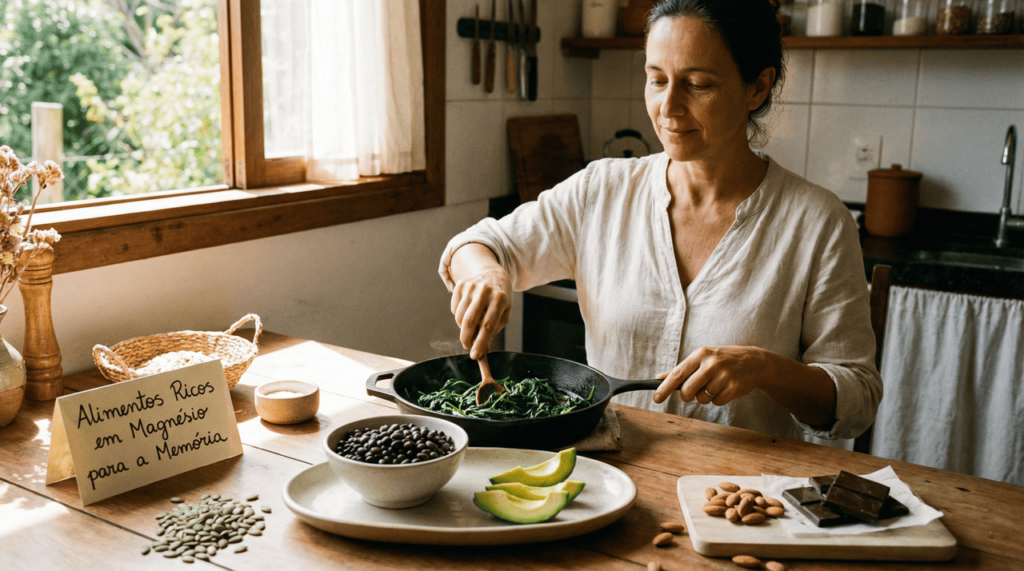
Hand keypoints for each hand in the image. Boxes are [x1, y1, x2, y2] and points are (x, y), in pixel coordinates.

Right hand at [451, 268, 511, 359]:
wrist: (494, 274)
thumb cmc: (500, 300)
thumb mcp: (504, 314)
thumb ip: (493, 331)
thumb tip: (481, 350)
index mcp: (499, 299)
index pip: (488, 325)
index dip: (480, 342)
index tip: (474, 356)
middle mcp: (485, 291)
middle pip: (470, 321)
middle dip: (466, 339)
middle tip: (467, 346)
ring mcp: (472, 286)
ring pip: (460, 316)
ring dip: (463, 328)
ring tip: (472, 326)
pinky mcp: (461, 284)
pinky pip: (455, 309)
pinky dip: (459, 316)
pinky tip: (468, 311)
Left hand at [652, 346, 768, 405]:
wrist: (753, 361)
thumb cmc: (722, 360)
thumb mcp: (702, 358)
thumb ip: (682, 369)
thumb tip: (659, 377)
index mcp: (700, 354)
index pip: (678, 374)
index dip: (664, 388)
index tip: (656, 399)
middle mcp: (711, 364)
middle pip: (688, 391)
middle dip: (687, 396)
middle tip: (692, 393)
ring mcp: (724, 375)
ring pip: (703, 398)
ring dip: (706, 396)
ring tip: (715, 384)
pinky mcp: (735, 387)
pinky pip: (717, 402)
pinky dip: (718, 399)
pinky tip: (725, 388)